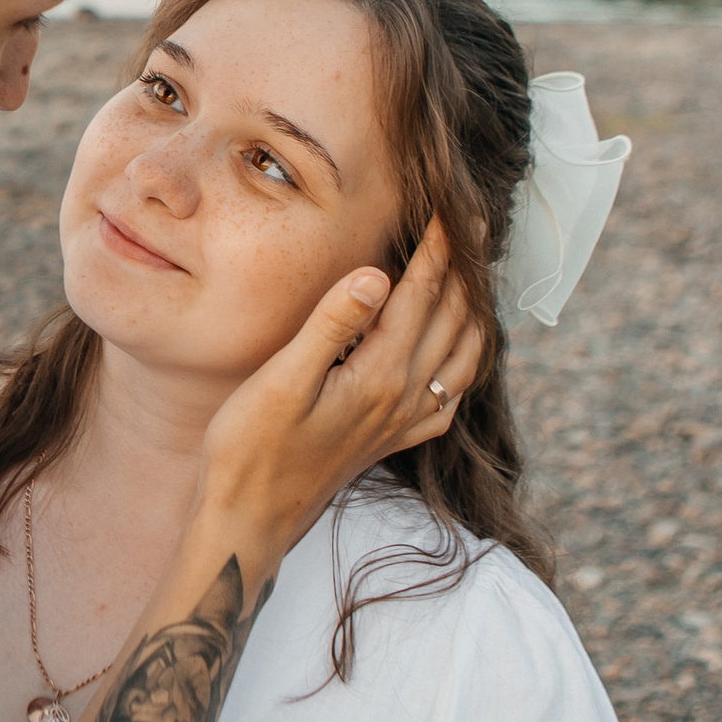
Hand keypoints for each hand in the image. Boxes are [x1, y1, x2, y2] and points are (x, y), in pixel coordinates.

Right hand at [195, 218, 479, 556]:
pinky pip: (450, 395)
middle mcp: (404, 397)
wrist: (249, 519)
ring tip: (471, 273)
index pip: (423, 293)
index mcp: (381, 374)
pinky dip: (465, 361)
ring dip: (472, 308)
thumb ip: (332, 325)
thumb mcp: (281, 380)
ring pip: (464, 355)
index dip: (438, 245)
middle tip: (470, 221)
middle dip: (464, 265)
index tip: (449, 202)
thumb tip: (377, 273)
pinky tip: (456, 352)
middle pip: (454, 317)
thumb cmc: (250, 448)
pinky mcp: (393, 440)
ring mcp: (403, 422)